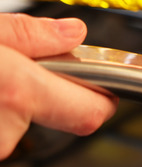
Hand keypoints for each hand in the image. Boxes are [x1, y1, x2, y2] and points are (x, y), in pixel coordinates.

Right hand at [0, 13, 117, 158]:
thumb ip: (28, 34)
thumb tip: (71, 33)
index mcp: (16, 93)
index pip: (90, 113)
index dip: (103, 100)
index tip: (105, 87)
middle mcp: (2, 132)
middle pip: (50, 116)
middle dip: (40, 93)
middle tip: (17, 69)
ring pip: (16, 125)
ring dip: (8, 104)